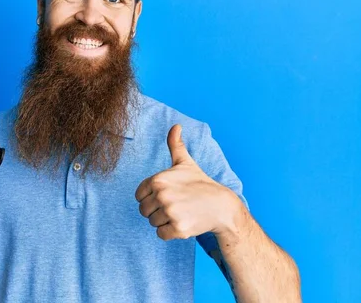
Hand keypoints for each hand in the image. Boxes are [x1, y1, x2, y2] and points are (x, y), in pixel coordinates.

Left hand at [135, 124, 236, 239]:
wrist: (221, 206)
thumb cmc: (199, 184)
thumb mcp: (185, 163)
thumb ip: (175, 145)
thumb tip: (176, 125)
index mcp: (158, 180)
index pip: (139, 196)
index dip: (151, 197)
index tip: (168, 195)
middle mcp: (162, 195)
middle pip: (144, 211)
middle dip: (157, 210)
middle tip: (176, 205)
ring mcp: (170, 212)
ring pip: (153, 223)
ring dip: (165, 221)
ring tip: (181, 213)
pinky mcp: (178, 229)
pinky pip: (161, 234)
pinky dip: (171, 232)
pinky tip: (184, 223)